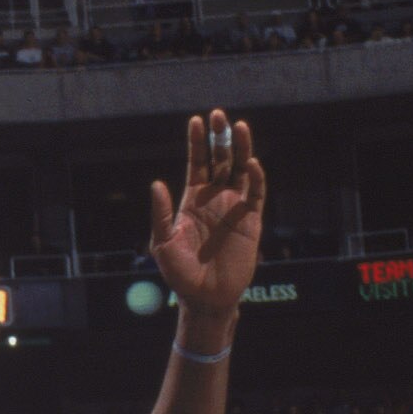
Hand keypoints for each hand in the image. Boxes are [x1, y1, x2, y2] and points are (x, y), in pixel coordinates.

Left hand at [149, 111, 264, 333]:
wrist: (205, 298)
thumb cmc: (180, 273)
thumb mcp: (163, 243)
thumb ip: (161, 214)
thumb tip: (156, 183)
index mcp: (192, 199)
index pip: (196, 163)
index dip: (197, 143)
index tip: (196, 121)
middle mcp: (214, 198)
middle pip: (220, 160)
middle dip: (220, 138)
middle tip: (219, 115)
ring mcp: (234, 208)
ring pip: (239, 170)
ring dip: (240, 149)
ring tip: (239, 127)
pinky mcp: (251, 221)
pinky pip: (256, 194)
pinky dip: (255, 177)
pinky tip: (250, 163)